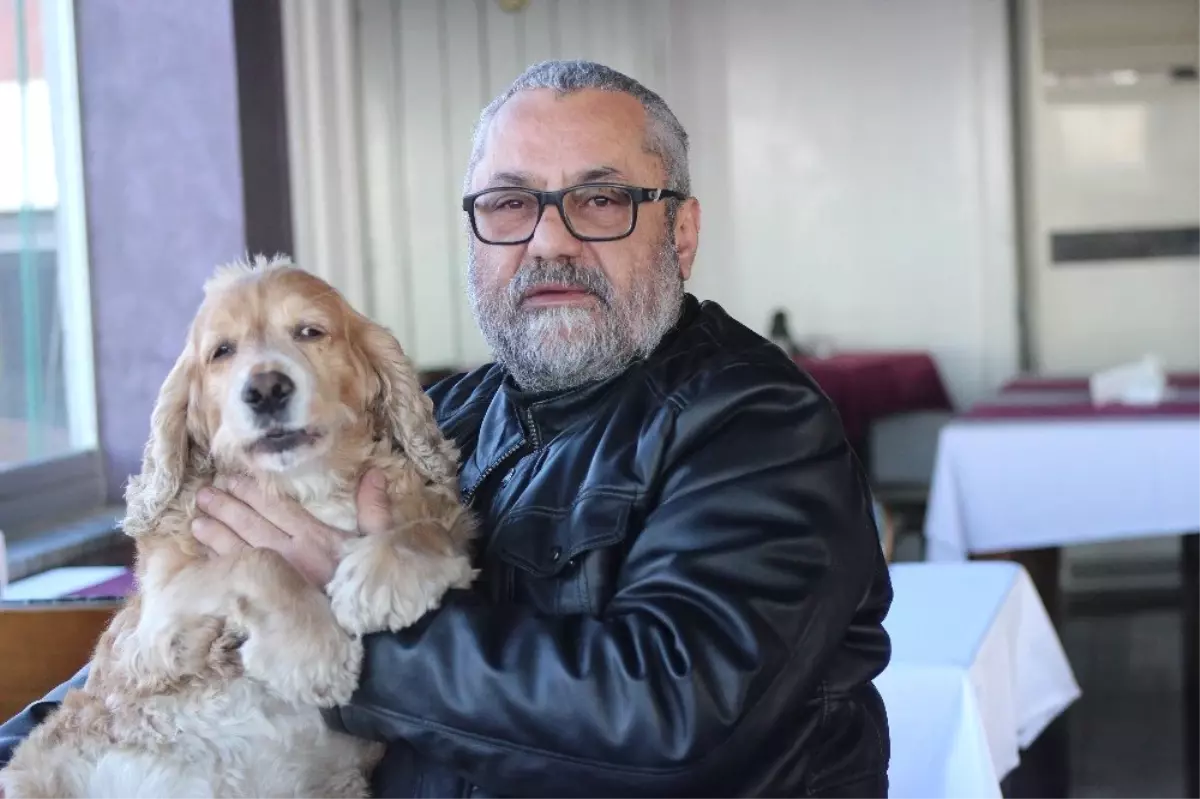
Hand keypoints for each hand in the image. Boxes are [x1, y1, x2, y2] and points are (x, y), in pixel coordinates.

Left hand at [192, 469, 392, 586]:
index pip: (278, 508)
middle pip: (252, 525)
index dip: (253, 492)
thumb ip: (375, 508)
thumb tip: (375, 473)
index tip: (232, 480)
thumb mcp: (383, 544)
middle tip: (203, 494)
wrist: (373, 639)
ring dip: (216, 534)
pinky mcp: (269, 603)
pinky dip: (220, 563)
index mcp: (318, 539)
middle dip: (226, 508)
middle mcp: (292, 556)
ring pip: (239, 550)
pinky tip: (205, 555)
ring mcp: (277, 580)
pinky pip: (238, 577)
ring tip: (196, 520)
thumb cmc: (379, 587)